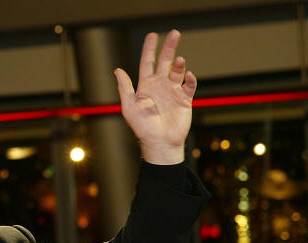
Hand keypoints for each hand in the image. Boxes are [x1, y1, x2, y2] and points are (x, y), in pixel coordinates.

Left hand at [114, 30, 195, 164]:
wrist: (159, 143)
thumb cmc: (142, 128)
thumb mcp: (129, 107)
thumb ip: (125, 88)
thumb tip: (117, 70)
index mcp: (146, 86)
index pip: (147, 63)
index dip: (149, 49)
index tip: (153, 35)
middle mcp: (160, 86)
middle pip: (165, 62)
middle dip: (169, 47)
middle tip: (175, 33)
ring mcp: (173, 92)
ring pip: (178, 71)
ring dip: (179, 64)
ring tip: (179, 59)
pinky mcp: (185, 100)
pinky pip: (189, 86)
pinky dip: (190, 80)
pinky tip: (188, 76)